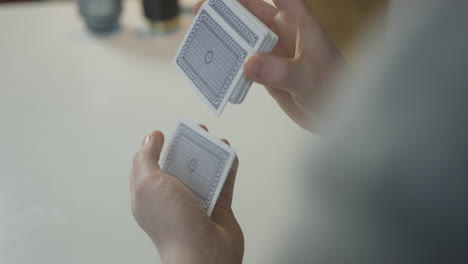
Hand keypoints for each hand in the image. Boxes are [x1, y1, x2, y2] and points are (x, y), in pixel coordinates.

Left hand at [130, 128, 242, 263]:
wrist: (204, 253)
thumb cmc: (173, 224)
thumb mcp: (149, 184)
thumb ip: (146, 159)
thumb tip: (150, 139)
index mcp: (150, 195)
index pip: (148, 167)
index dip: (154, 148)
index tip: (165, 134)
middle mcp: (172, 198)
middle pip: (179, 165)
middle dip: (188, 147)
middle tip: (197, 133)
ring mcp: (196, 203)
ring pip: (203, 172)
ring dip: (211, 155)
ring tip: (217, 141)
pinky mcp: (218, 207)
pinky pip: (224, 183)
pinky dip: (228, 168)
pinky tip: (230, 156)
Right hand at [195, 0, 344, 131]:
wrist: (336, 115)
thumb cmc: (334, 89)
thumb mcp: (307, 78)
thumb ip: (280, 71)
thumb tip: (247, 64)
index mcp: (299, 23)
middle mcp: (284, 33)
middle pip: (253, 12)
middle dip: (229, 7)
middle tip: (202, 7)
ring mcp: (274, 52)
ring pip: (245, 36)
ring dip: (226, 33)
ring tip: (202, 31)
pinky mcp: (268, 71)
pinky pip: (244, 60)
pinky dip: (231, 60)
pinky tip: (216, 62)